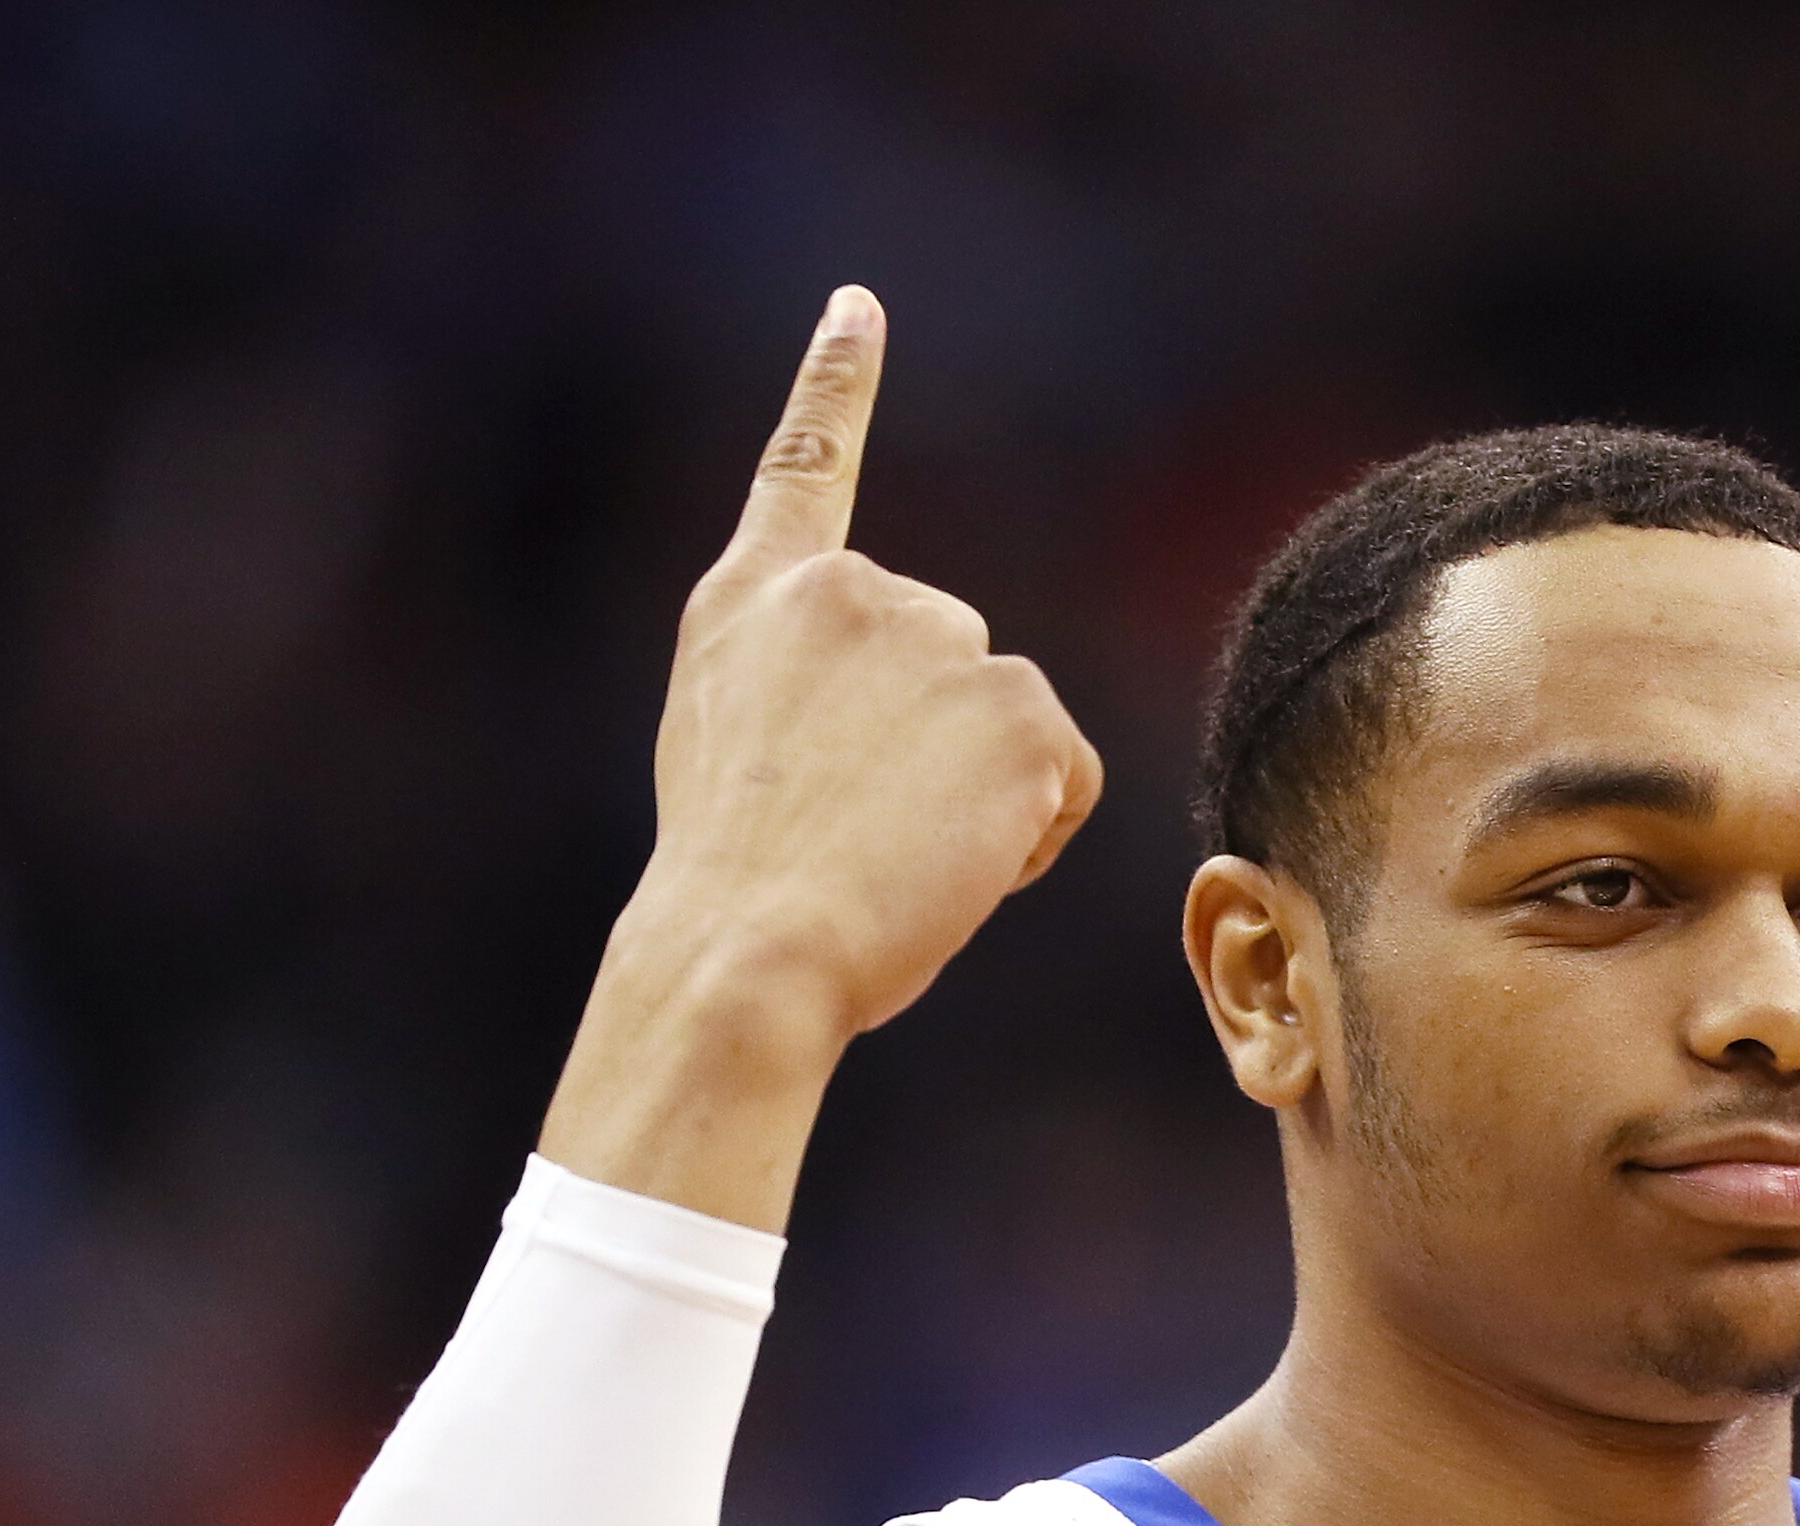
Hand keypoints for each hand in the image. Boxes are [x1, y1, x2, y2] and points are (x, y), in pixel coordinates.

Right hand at [546, 287, 1103, 1220]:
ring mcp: (943, 639)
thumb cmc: (735, 888)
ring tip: (890, 852)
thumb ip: (803, 685)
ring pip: (1008, 723)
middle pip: (948, 659)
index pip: (804, 468)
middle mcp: (854, 591)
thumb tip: (893, 720)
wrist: (750, 944)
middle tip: (854, 829)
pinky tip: (957, 863)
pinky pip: (1066, 776)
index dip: (835, 384)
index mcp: (761, 601)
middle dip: (931, 745)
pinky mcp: (1023, 709)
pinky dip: (1034, 832)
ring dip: (980, 794)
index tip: (859, 306)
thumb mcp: (732, 747)